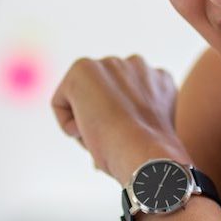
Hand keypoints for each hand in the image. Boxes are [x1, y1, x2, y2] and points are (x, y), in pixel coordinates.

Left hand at [51, 55, 186, 183]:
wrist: (146, 153)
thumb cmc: (150, 156)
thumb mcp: (152, 133)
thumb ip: (136, 119)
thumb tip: (107, 135)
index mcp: (159, 79)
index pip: (126, 100)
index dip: (121, 126)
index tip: (126, 142)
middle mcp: (136, 64)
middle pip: (104, 96)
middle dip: (103, 117)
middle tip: (112, 141)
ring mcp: (109, 63)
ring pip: (83, 98)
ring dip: (87, 119)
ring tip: (103, 137)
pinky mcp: (83, 69)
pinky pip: (61, 102)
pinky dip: (68, 123)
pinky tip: (88, 132)